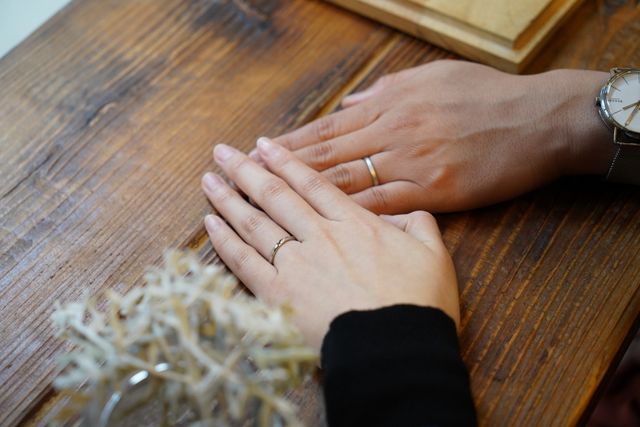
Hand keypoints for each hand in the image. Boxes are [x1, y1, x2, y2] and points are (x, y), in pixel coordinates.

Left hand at [202, 138, 458, 348]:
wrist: (395, 346)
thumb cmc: (418, 303)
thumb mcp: (433, 255)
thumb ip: (419, 224)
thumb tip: (408, 211)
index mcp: (355, 223)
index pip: (312, 184)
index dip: (286, 162)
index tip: (264, 145)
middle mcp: (319, 235)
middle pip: (276, 195)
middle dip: (246, 170)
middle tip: (222, 152)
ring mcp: (296, 263)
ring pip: (254, 222)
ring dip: (228, 198)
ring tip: (208, 179)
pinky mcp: (278, 295)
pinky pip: (244, 261)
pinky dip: (225, 241)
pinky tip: (209, 223)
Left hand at [258, 61, 612, 212]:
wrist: (539, 122)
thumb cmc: (489, 97)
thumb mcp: (434, 77)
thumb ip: (388, 90)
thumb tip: (353, 101)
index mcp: (389, 105)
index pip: (326, 128)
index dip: (288, 143)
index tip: (255, 154)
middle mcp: (391, 133)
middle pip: (323, 154)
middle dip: (278, 168)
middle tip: (239, 177)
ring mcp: (409, 164)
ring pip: (343, 180)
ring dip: (300, 193)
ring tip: (265, 202)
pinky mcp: (432, 192)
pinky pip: (381, 205)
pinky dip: (346, 214)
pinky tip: (317, 226)